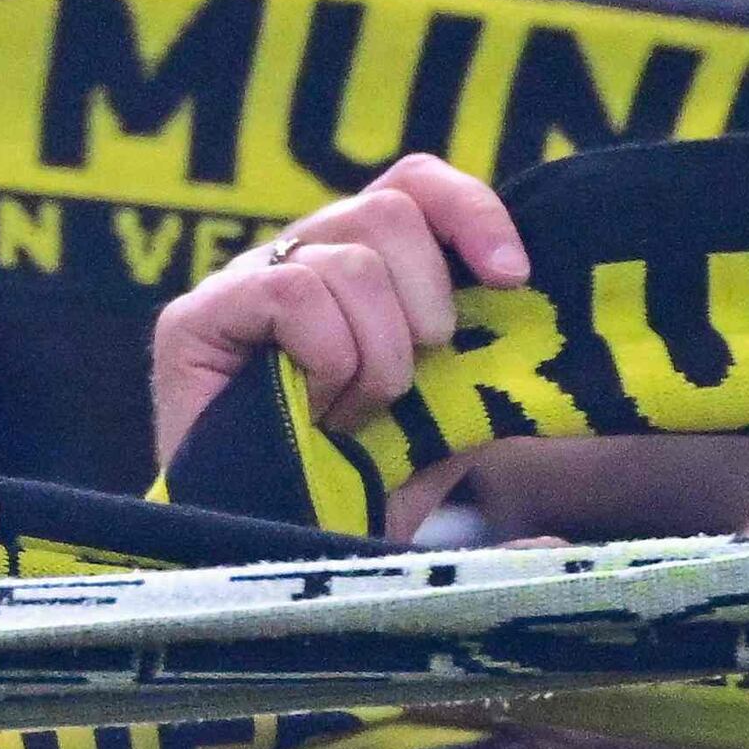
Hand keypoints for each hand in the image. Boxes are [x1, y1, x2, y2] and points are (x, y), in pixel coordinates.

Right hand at [144, 155, 527, 469]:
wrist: (283, 565)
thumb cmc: (358, 496)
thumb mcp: (447, 432)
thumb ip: (493, 391)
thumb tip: (555, 432)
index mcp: (360, 265)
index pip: (413, 183)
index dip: (469, 212)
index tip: (513, 276)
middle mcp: (299, 260)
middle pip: (390, 209)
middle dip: (426, 304)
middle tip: (409, 384)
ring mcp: (242, 286)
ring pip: (349, 256)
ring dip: (377, 352)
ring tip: (354, 413)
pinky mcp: (193, 321)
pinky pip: (291, 290)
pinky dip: (326, 353)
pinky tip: (314, 406)